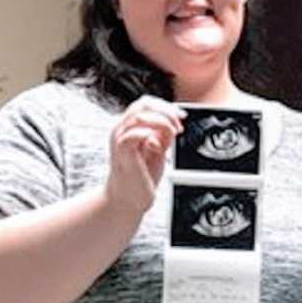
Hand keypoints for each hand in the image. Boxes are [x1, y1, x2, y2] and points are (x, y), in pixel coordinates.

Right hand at [105, 97, 182, 220]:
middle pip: (143, 104)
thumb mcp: (157, 150)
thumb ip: (162, 135)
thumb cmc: (140, 177)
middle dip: (166, 111)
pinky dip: (149, 133)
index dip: (166, 106)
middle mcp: (122, 129)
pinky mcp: (122, 151)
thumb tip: (173, 124)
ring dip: (161, 121)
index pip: (146, 103)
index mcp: (129, 126)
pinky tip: (159, 143)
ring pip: (139, 115)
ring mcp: (120, 138)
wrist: (128, 199)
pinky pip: (134, 133)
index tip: (181, 116)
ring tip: (173, 133)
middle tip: (179, 124)